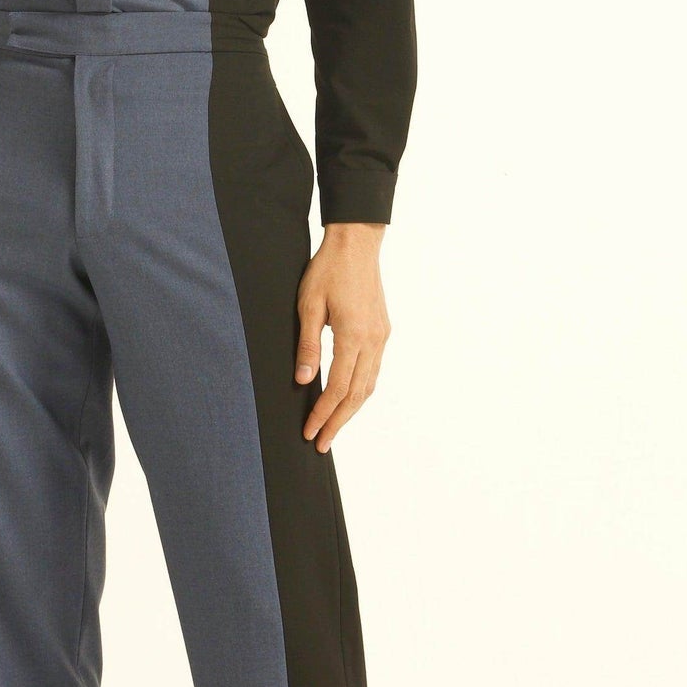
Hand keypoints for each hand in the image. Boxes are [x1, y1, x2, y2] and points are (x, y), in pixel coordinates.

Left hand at [294, 225, 389, 452]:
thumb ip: (307, 345)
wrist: (357, 243)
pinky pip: (374, 370)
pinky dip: (360, 390)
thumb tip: (303, 381)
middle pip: (357, 394)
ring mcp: (381, 336)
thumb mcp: (308, 305)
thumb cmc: (327, 270)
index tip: (309, 432)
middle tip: (321, 443)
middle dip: (338, 421)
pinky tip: (348, 398)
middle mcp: (373, 340)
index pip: (338, 387)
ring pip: (369, 385)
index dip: (323, 413)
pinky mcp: (383, 331)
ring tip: (333, 427)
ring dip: (351, 409)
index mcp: (353, 335)